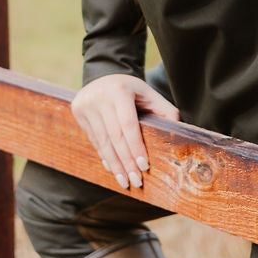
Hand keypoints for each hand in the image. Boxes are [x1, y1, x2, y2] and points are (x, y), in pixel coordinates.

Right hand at [70, 73, 179, 191]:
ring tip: (125, 182)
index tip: (144, 166)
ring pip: (103, 142)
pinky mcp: (78, 112)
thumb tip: (179, 131)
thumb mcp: (149, 94)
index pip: (128, 124)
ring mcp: (86, 105)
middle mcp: (100, 97)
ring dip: (115, 165)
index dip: (136, 147)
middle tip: (136, 181)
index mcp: (120, 90)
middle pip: (115, 137)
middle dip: (126, 162)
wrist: (103, 75)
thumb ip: (165, 110)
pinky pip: (94, 140)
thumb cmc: (132, 90)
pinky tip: (114, 169)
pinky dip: (105, 156)